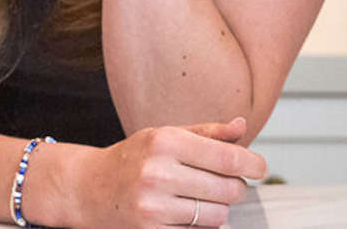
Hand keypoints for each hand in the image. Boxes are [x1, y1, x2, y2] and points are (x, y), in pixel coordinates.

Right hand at [68, 118, 265, 228]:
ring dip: (217, 209)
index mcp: (163, 141)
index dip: (253, 164)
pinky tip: (182, 213)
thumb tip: (242, 126)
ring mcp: (154, 205)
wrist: (88, 188)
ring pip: (218, 215)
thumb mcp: (163, 136)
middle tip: (221, 182)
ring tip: (198, 198)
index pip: (229, 157)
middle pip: (230, 189)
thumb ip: (206, 132)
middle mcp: (158, 172)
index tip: (258, 167)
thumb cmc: (132, 159)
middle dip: (233, 187)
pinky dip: (199, 226)